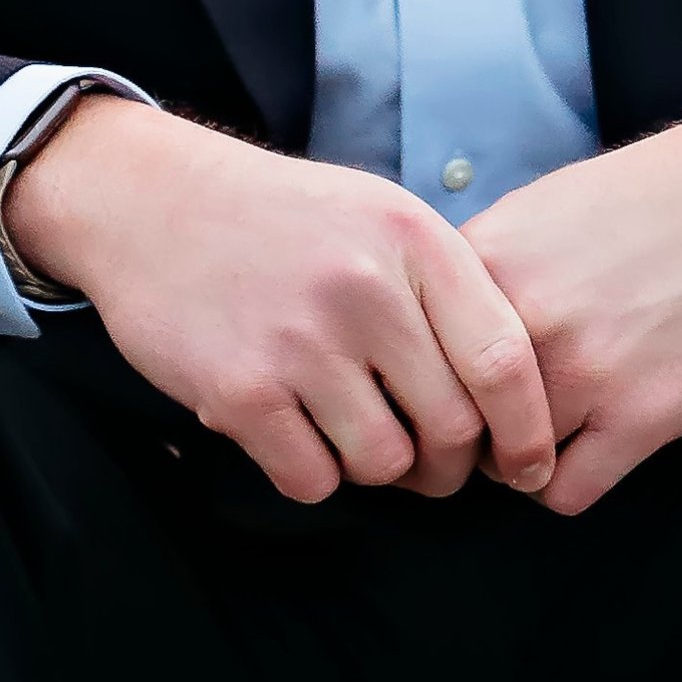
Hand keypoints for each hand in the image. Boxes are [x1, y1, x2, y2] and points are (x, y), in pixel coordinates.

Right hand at [5, 96, 556, 504]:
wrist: (152, 202)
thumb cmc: (284, 220)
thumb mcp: (381, 216)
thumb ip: (448, 288)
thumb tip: (515, 396)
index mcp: (414, 242)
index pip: (505, 361)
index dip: (528, 431)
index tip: (529, 467)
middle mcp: (365, 290)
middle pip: (453, 429)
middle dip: (451, 466)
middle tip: (433, 464)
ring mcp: (300, 343)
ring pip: (385, 463)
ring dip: (377, 467)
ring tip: (352, 431)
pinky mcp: (240, 391)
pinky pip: (312, 479)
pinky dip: (313, 473)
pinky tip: (296, 433)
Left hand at [459, 95, 681, 516]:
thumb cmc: (649, 203)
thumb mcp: (537, 211)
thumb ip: (477, 273)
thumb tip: (424, 334)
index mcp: (485, 261)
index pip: (410, 355)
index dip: (422, 384)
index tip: (439, 399)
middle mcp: (524, 316)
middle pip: (451, 418)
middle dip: (468, 431)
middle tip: (493, 426)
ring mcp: (585, 368)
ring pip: (504, 464)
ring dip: (519, 459)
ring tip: (551, 430)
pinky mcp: (645, 413)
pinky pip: (566, 492)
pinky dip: (567, 482)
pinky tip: (590, 448)